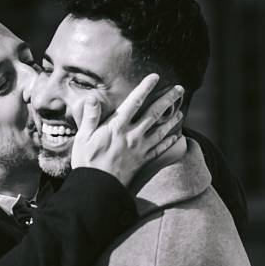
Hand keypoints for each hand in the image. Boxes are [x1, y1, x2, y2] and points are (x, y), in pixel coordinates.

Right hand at [70, 76, 184, 185]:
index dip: (146, 87)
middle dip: (168, 99)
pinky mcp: (144, 161)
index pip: (134, 102)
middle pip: (155, 113)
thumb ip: (90, 117)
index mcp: (117, 126)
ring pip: (161, 130)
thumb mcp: (83, 138)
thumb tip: (92, 97)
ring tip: (181, 112)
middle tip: (180, 89)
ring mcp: (140, 148)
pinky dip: (169, 141)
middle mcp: (132, 135)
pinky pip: (160, 149)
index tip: (155, 77)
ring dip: (173, 119)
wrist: (98, 189)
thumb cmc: (88, 163)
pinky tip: (176, 136)